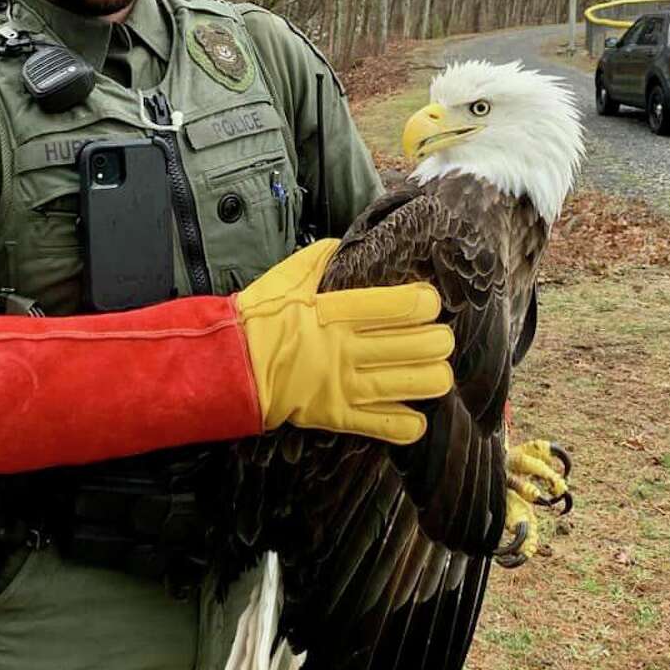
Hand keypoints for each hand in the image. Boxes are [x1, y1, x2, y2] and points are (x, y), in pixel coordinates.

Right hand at [234, 239, 454, 443]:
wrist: (230, 365)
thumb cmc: (258, 318)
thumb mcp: (287, 276)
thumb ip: (321, 258)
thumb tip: (346, 244)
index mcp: (337, 311)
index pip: (403, 306)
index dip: (426, 304)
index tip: (427, 303)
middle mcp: (346, 348)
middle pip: (419, 345)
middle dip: (439, 340)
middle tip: (438, 337)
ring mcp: (343, 384)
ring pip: (411, 384)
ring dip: (434, 377)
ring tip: (436, 371)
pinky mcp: (336, 415)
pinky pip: (385, 425)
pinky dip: (409, 423)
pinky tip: (417, 415)